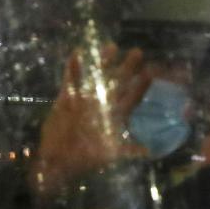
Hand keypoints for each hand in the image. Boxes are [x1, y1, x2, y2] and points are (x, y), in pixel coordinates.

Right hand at [31, 44, 150, 194]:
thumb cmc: (86, 159)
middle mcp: (103, 105)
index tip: (150, 73)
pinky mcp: (67, 99)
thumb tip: (148, 151)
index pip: (132, 99)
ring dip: (103, 63)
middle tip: (137, 52)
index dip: (141, 87)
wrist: (59, 161)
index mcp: (115, 117)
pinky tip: (76, 55)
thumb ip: (127, 150)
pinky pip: (70, 81)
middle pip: (118, 83)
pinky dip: (73, 70)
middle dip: (127, 68)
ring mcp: (86, 100)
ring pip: (97, 77)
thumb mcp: (109, 155)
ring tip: (111, 46)